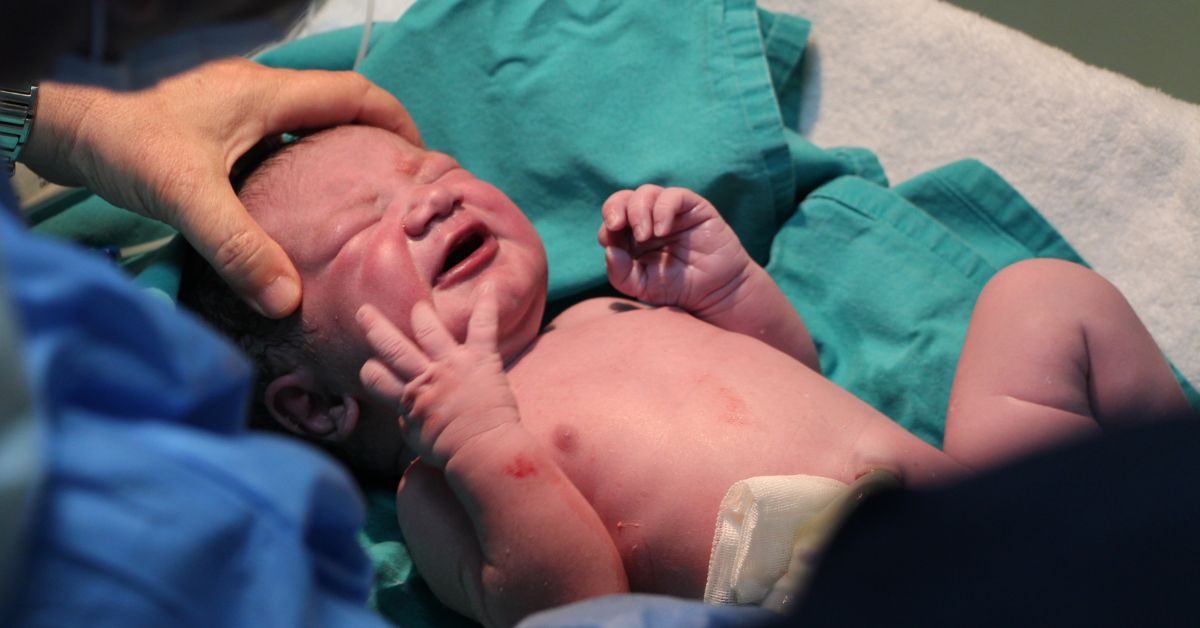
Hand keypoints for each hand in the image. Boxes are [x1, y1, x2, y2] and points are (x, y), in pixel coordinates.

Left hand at [21, 58, 422, 317]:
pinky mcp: (223, 129)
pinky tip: (307, 204)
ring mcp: (240, 109)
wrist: (72, 136)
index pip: (353, 92)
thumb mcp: (187, 199)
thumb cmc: (128, 151)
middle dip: (377, 138)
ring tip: (364, 197)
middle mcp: (259, 94)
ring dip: (343, 151)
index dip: (396, 120)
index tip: (420, 159)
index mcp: (265, 95)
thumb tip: (288, 301)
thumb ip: (239, 248)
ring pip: (312, 123)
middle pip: (340, 106)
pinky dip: (310, 163)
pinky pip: (286, 138)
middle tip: (398, 185)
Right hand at [356, 286, 519, 468]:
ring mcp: (453, 365)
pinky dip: (486, 305)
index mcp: (407, 400)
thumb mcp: (417, 439)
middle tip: (364, 312)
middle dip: (376, 328)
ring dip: (420, 315)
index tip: (371, 366)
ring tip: (417, 307)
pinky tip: (487, 286)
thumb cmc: (451, 453)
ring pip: (429, 330)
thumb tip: (405, 411)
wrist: (483, 451)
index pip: (375, 377)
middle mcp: (425, 377)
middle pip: (392, 347)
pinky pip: (482, 327)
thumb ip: (409, 419)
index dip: (371, 371)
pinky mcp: (481, 359)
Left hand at [598, 185, 751, 312]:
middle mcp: (648, 220)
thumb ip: (620, 273)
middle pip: (623, 199)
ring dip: (638, 210)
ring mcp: (670, 212)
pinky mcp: (692, 207)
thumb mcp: (642, 287)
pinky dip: (662, 209)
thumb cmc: (678, 288)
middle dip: (614, 209)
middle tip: (617, 226)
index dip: (608, 228)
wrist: (716, 291)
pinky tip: (662, 230)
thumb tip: (608, 250)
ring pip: (645, 193)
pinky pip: (673, 196)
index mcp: (631, 237)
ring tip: (644, 235)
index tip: (613, 245)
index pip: (611, 221)